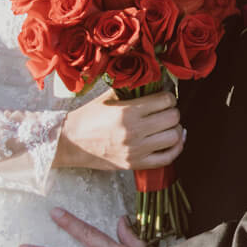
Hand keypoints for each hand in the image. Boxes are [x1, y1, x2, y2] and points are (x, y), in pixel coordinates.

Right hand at [54, 89, 182, 171]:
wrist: (71, 142)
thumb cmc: (87, 118)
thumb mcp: (108, 98)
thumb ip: (131, 90)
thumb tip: (153, 82)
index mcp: (128, 111)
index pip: (165, 100)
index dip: (168, 97)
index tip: (165, 98)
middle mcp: (134, 131)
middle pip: (172, 118)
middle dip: (173, 111)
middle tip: (167, 110)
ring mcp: (136, 150)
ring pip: (173, 137)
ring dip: (175, 129)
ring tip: (169, 125)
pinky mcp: (135, 164)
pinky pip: (166, 158)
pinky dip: (175, 148)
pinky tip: (174, 140)